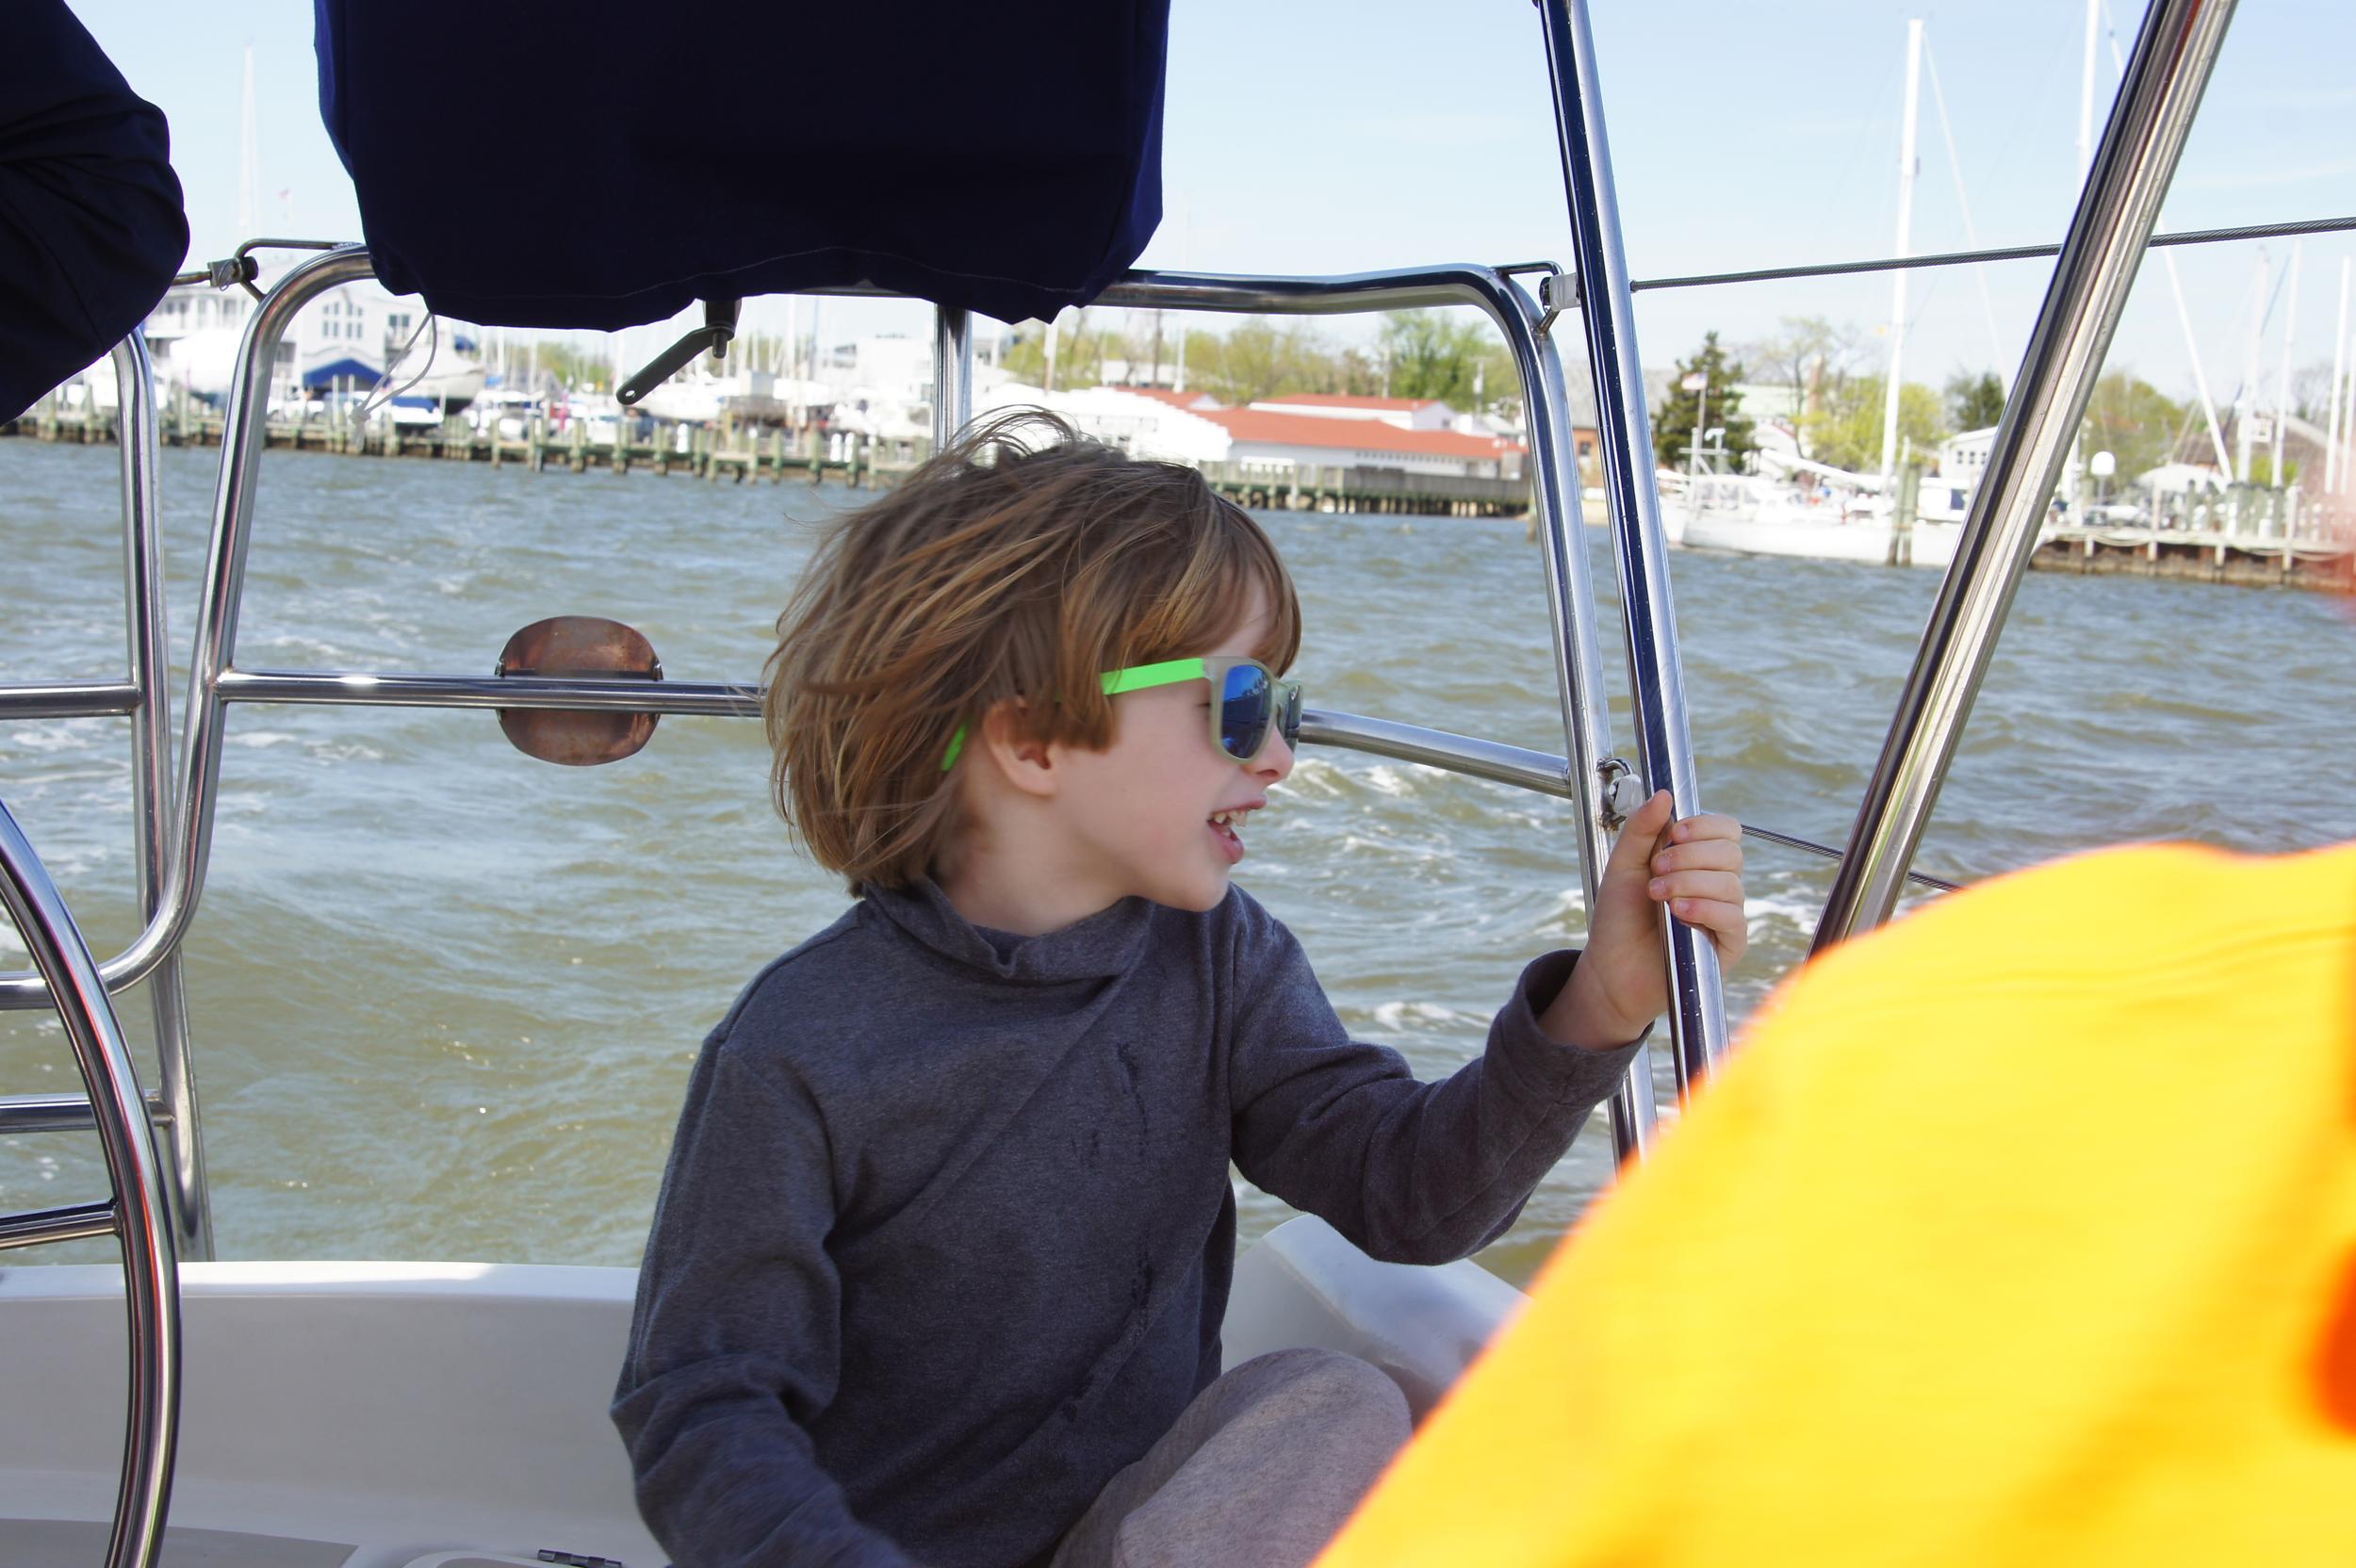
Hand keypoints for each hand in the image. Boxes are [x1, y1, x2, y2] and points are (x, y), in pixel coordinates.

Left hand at [1541, 790, 1746, 1050]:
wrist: (1611, 969)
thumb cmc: (1619, 918)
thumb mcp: (1623, 866)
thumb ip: (1641, 829)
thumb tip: (1664, 794)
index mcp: (1698, 861)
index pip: (1725, 830)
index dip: (1704, 826)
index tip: (1673, 834)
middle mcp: (1717, 884)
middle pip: (1731, 852)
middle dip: (1690, 856)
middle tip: (1656, 869)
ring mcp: (1726, 914)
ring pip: (1730, 883)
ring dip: (1689, 882)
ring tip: (1657, 895)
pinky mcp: (1729, 944)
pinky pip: (1733, 916)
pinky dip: (1704, 908)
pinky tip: (1678, 912)